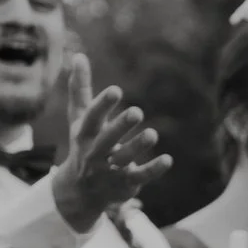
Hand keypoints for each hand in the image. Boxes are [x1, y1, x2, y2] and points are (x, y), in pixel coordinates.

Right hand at [50, 52, 170, 234]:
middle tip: (137, 112)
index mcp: (85, 133)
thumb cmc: (83, 144)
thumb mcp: (79, 118)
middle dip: (120, 126)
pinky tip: (168, 160)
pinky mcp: (125, 183)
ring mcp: (109, 169)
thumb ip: (80, 89)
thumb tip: (78, 55)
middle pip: (107, 139)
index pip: (92, 118)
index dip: (103, 105)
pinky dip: (153, 169)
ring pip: (124, 158)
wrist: (81, 191)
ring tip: (152, 134)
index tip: (116, 90)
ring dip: (138, 146)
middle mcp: (95, 152)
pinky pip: (140, 176)